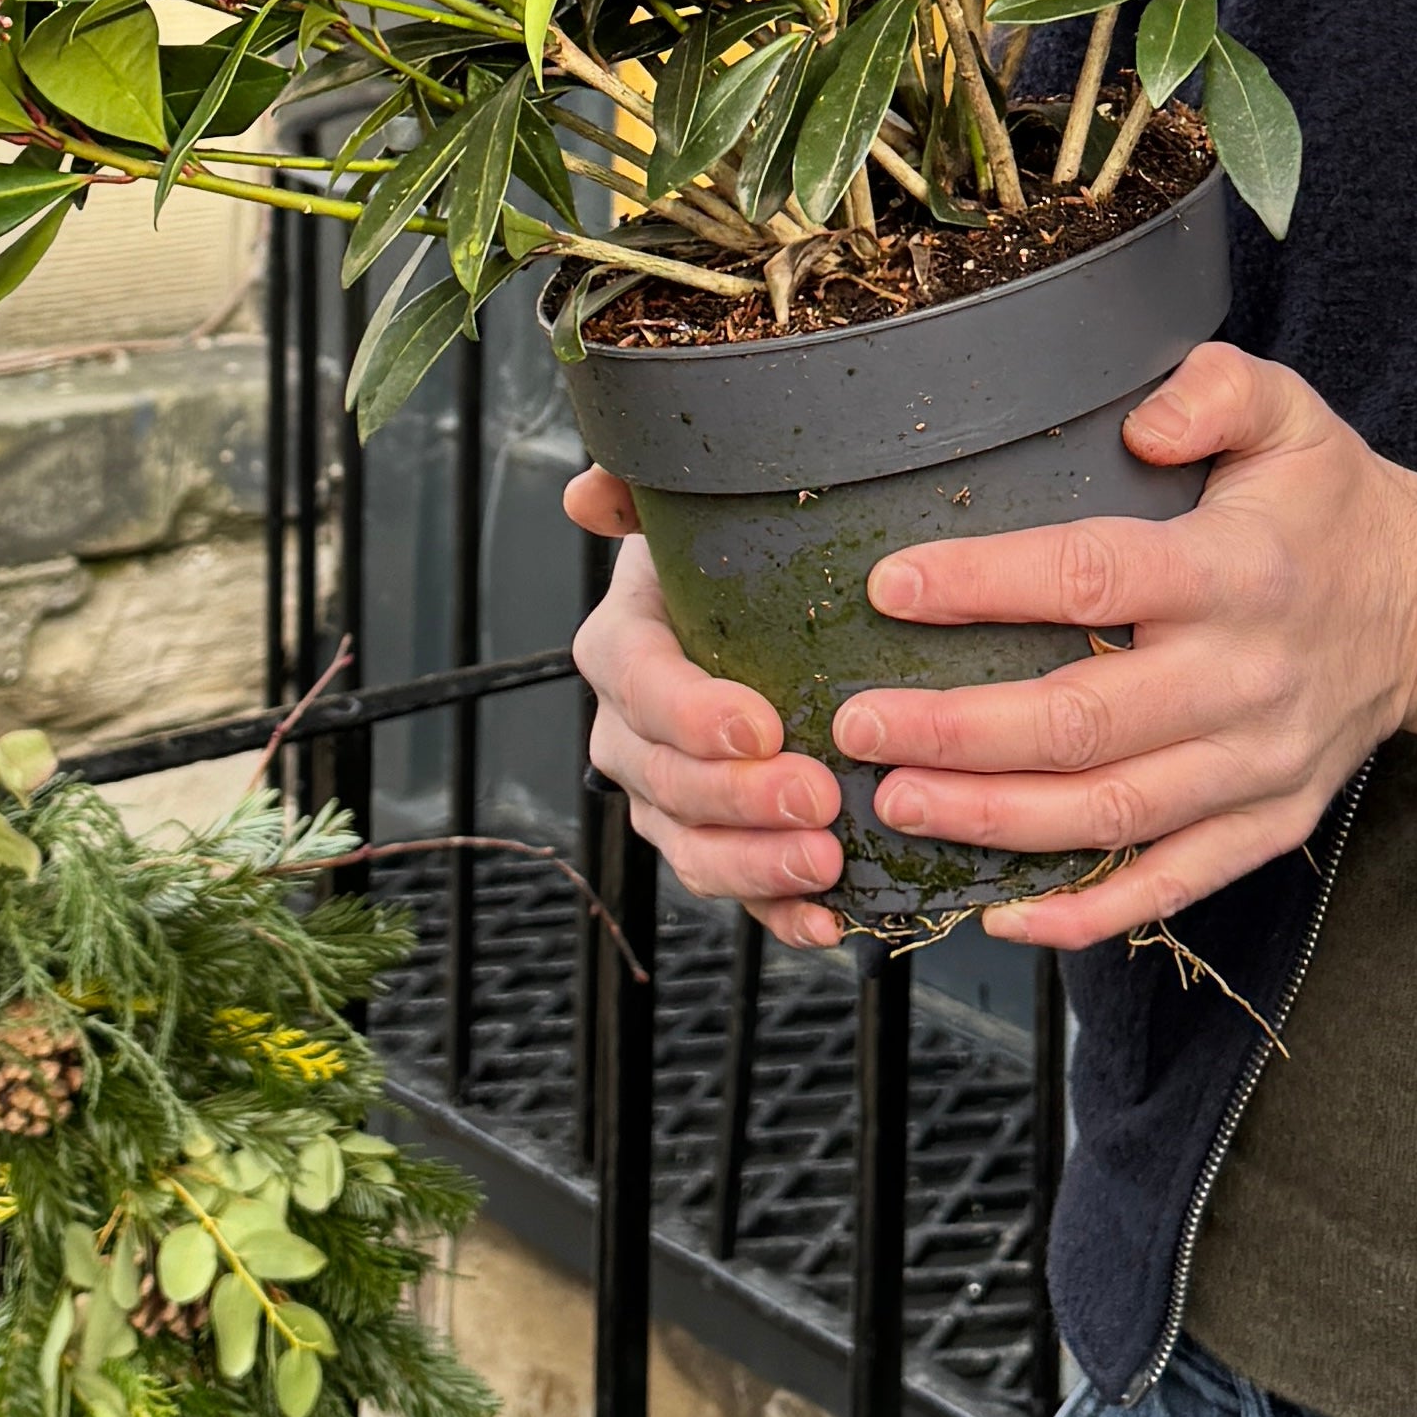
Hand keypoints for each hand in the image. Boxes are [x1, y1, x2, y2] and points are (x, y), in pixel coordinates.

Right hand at [564, 466, 846, 950]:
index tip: (759, 724)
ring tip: (827, 865)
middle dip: (737, 800)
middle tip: (816, 797)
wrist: (764, 611)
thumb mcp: (697, 514)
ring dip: (755, 868)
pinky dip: (779, 915)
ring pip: (691, 849)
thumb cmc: (735, 557)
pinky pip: (737, 891)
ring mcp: (668, 797)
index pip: (637, 683)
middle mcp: (630, 731)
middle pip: (664, 781)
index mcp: (622, 646)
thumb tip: (587, 493)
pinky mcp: (716, 843)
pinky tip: (830, 923)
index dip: (690, 712)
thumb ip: (640, 493)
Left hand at [826, 341, 1416, 949]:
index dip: (986, 585)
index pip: (1095, 579)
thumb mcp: (1291, 411)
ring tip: (898, 803)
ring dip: (995, 822)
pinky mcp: (1269, 824)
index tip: (890, 585)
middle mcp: (1246, 677)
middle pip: (1085, 721)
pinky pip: (1170, 886)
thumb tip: (1140, 419)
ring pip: (1111, 814)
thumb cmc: (1333, 505)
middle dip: (959, 731)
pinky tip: (998, 915)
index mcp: (1237, 571)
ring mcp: (1258, 765)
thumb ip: (1217, 390)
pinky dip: (1085, 914)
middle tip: (859, 725)